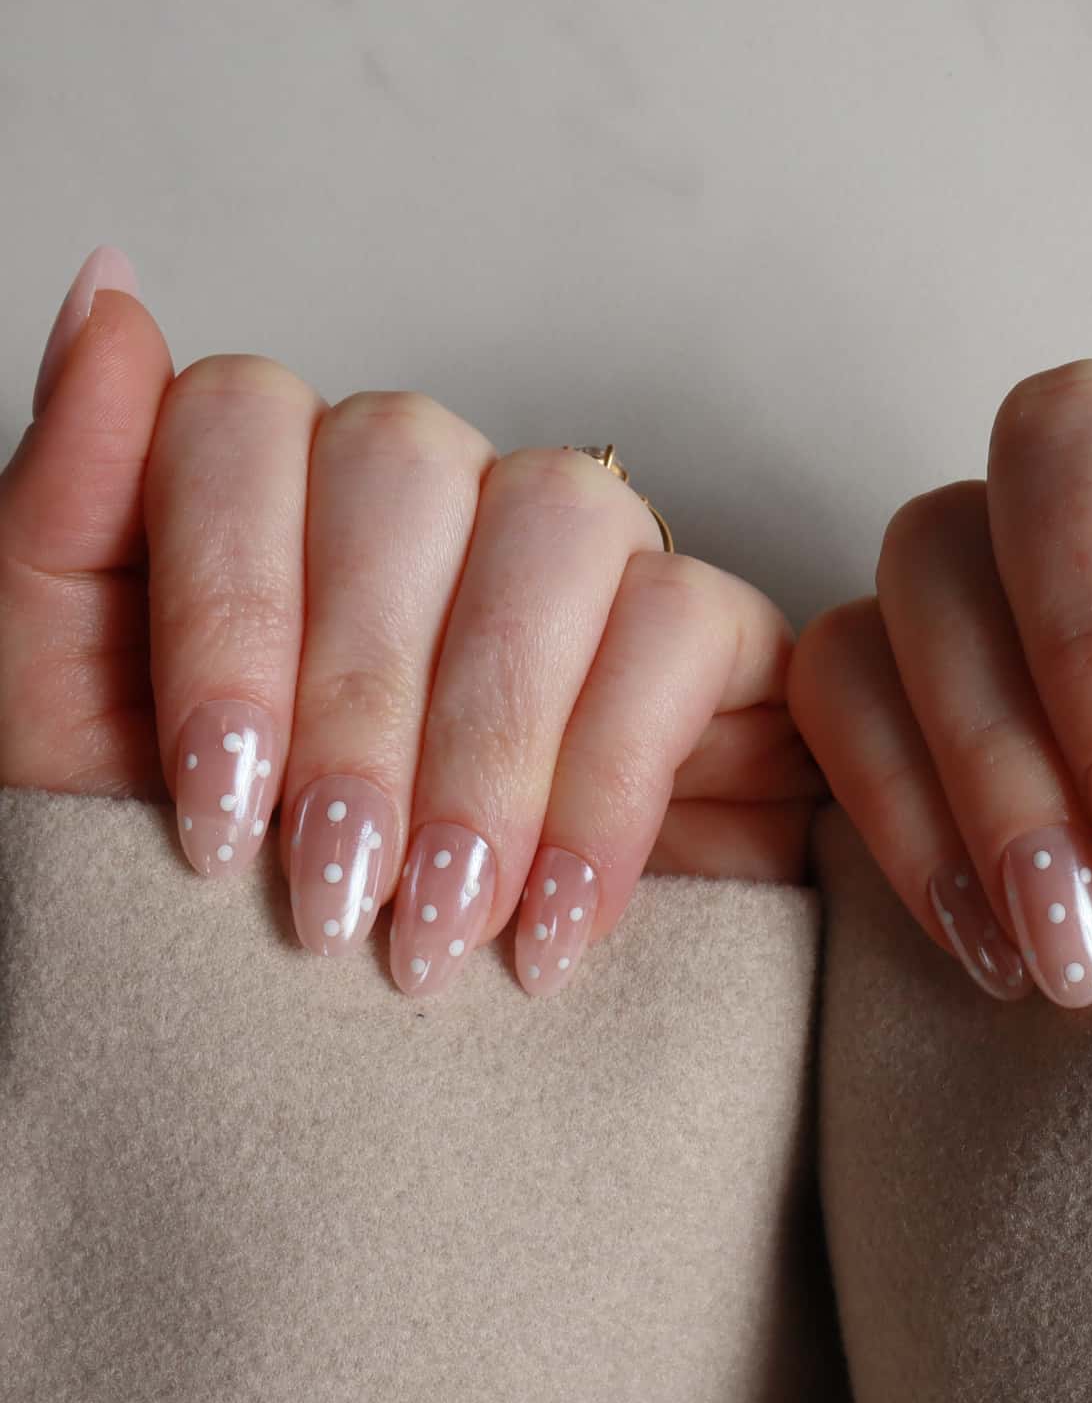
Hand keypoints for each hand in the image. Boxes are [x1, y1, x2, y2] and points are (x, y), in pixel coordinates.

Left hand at [0, 249, 823, 997]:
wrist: (369, 1113)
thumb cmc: (211, 927)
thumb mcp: (71, 739)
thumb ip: (69, 513)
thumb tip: (108, 289)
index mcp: (268, 507)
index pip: (243, 419)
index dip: (227, 607)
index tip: (217, 813)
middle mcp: (428, 506)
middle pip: (405, 458)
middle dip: (358, 705)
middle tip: (333, 895)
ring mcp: (576, 563)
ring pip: (560, 517)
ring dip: (487, 740)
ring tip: (441, 919)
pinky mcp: (712, 643)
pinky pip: (685, 624)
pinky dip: (608, 781)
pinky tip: (552, 919)